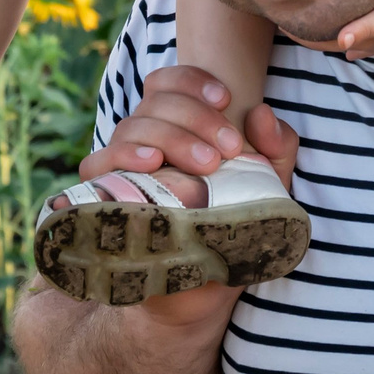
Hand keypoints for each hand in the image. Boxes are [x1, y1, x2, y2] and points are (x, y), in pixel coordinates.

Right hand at [56, 68, 299, 328]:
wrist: (201, 294)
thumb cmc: (233, 232)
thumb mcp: (268, 192)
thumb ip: (277, 151)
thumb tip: (262, 113)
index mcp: (178, 129)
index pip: (169, 82)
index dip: (192, 80)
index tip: (226, 98)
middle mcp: (146, 141)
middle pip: (155, 102)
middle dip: (195, 117)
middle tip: (228, 149)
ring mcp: (121, 169)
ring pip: (131, 127)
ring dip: (170, 138)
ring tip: (204, 165)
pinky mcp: (103, 198)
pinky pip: (96, 165)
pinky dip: (122, 158)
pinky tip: (150, 166)